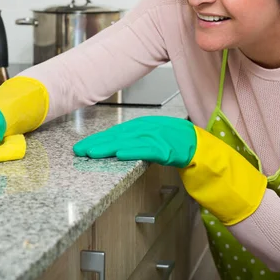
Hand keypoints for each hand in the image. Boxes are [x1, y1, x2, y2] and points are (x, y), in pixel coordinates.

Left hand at [73, 116, 196, 167]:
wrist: (200, 145)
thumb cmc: (176, 141)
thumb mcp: (152, 136)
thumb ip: (135, 139)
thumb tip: (114, 146)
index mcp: (142, 124)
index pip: (115, 132)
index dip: (98, 139)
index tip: (83, 146)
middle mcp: (147, 128)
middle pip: (117, 136)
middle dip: (97, 143)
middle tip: (79, 150)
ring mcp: (156, 137)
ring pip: (127, 142)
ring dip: (108, 147)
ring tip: (92, 153)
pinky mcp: (165, 148)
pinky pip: (146, 150)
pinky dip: (132, 151)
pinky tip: (120, 154)